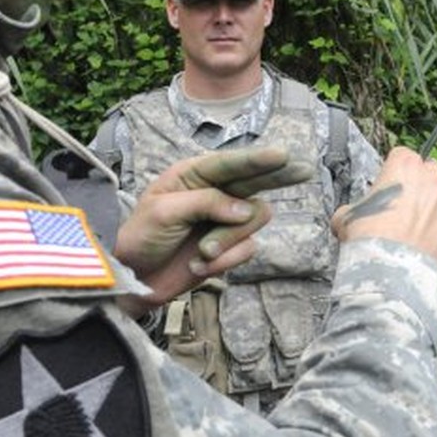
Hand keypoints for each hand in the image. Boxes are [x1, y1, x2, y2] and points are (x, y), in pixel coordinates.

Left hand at [113, 146, 312, 314]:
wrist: (133, 280)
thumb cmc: (140, 237)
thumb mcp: (164, 212)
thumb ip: (206, 203)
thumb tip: (245, 209)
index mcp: (193, 175)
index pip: (230, 164)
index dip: (257, 160)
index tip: (281, 155)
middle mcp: (215, 193)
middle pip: (257, 181)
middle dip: (279, 175)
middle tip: (303, 169)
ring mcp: (225, 221)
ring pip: (254, 220)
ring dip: (229, 239)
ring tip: (202, 253)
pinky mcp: (230, 247)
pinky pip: (247, 249)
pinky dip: (224, 260)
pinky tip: (198, 266)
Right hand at [332, 146, 436, 268]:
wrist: (389, 273)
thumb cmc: (368, 240)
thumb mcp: (346, 216)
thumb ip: (355, 207)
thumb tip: (351, 217)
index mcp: (406, 166)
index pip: (403, 157)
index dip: (394, 174)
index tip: (388, 189)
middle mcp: (435, 180)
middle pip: (432, 175)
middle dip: (420, 190)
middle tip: (404, 213)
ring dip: (436, 215)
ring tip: (417, 237)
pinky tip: (429, 252)